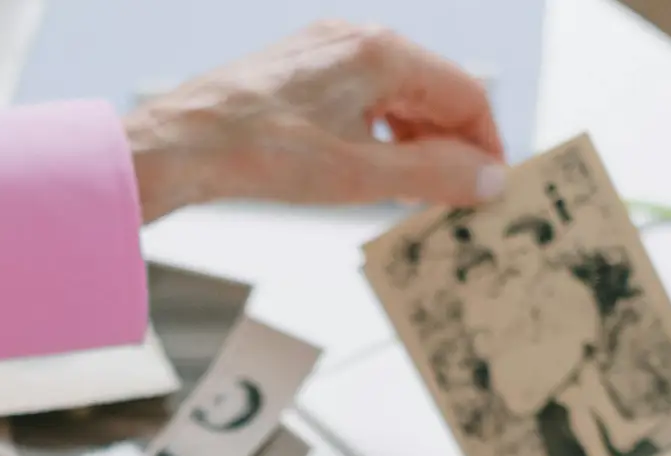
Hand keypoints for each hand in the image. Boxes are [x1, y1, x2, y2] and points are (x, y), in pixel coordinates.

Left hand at [125, 21, 504, 221]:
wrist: (179, 144)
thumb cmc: (259, 153)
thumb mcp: (358, 176)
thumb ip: (432, 176)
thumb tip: (490, 180)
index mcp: (380, 52)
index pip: (464, 92)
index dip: (486, 143)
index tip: (491, 187)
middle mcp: (356, 41)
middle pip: (432, 92)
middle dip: (450, 146)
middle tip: (457, 199)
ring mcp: (325, 54)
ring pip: (396, 97)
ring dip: (415, 145)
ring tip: (416, 196)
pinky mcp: (299, 74)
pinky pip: (361, 100)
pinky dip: (379, 136)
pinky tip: (372, 173)